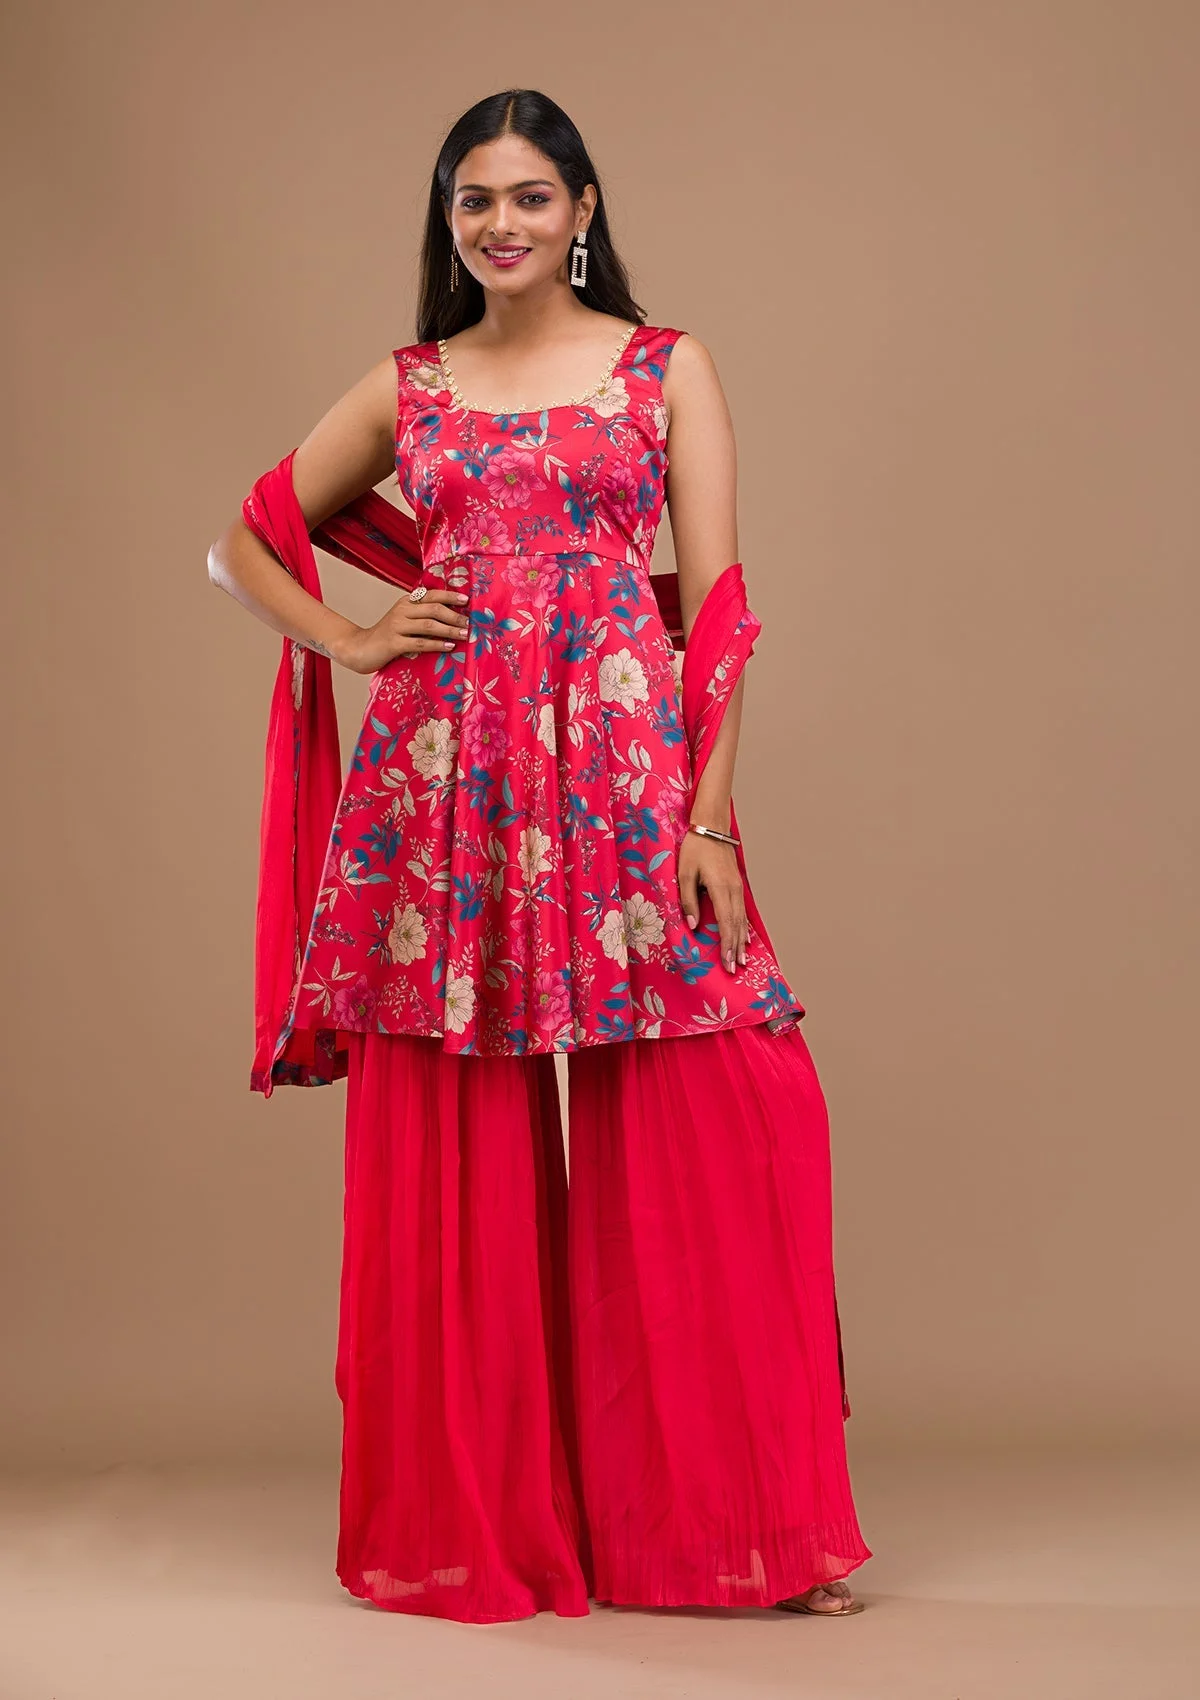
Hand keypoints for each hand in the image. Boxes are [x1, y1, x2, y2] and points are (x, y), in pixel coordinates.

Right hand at [335, 588, 470, 674]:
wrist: (359, 648)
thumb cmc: (387, 636)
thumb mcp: (403, 621)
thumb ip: (420, 616)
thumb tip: (450, 617)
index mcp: (405, 602)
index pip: (431, 595)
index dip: (449, 596)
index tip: (466, 599)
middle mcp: (401, 610)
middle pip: (433, 609)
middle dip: (454, 616)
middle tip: (470, 623)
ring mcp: (397, 626)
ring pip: (429, 625)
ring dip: (449, 630)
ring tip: (464, 634)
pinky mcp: (394, 643)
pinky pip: (420, 643)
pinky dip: (436, 644)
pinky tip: (449, 647)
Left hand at [677, 828, 747, 972]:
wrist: (711, 827)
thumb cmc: (694, 848)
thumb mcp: (684, 874)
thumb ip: (688, 900)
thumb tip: (694, 925)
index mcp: (720, 888)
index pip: (725, 923)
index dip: (726, 945)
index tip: (727, 962)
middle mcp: (733, 890)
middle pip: (736, 925)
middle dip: (735, 948)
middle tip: (735, 969)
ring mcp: (737, 887)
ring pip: (741, 919)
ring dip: (741, 940)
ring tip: (742, 959)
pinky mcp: (737, 884)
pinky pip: (742, 910)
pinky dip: (743, 926)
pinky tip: (745, 937)